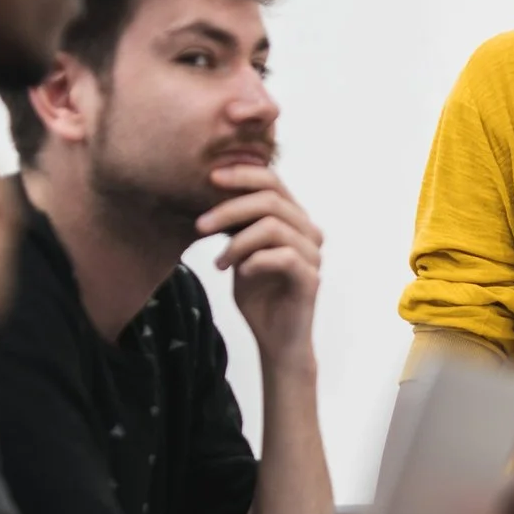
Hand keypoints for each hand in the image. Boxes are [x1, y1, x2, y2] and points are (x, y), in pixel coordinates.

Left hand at [202, 166, 323, 367]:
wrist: (275, 340)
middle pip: (270, 199)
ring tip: (219, 263)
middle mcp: (309, 232)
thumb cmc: (259, 296)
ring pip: (272, 227)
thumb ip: (237, 226)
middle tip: (200, 226)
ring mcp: (313, 255)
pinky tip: (242, 274)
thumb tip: (212, 196)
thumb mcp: (240, 253)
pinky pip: (282, 257)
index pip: (273, 181)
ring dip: (237, 242)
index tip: (211, 178)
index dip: (243, 174)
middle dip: (229, 209)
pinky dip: (254, 262)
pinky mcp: (311, 279)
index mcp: (294, 219)